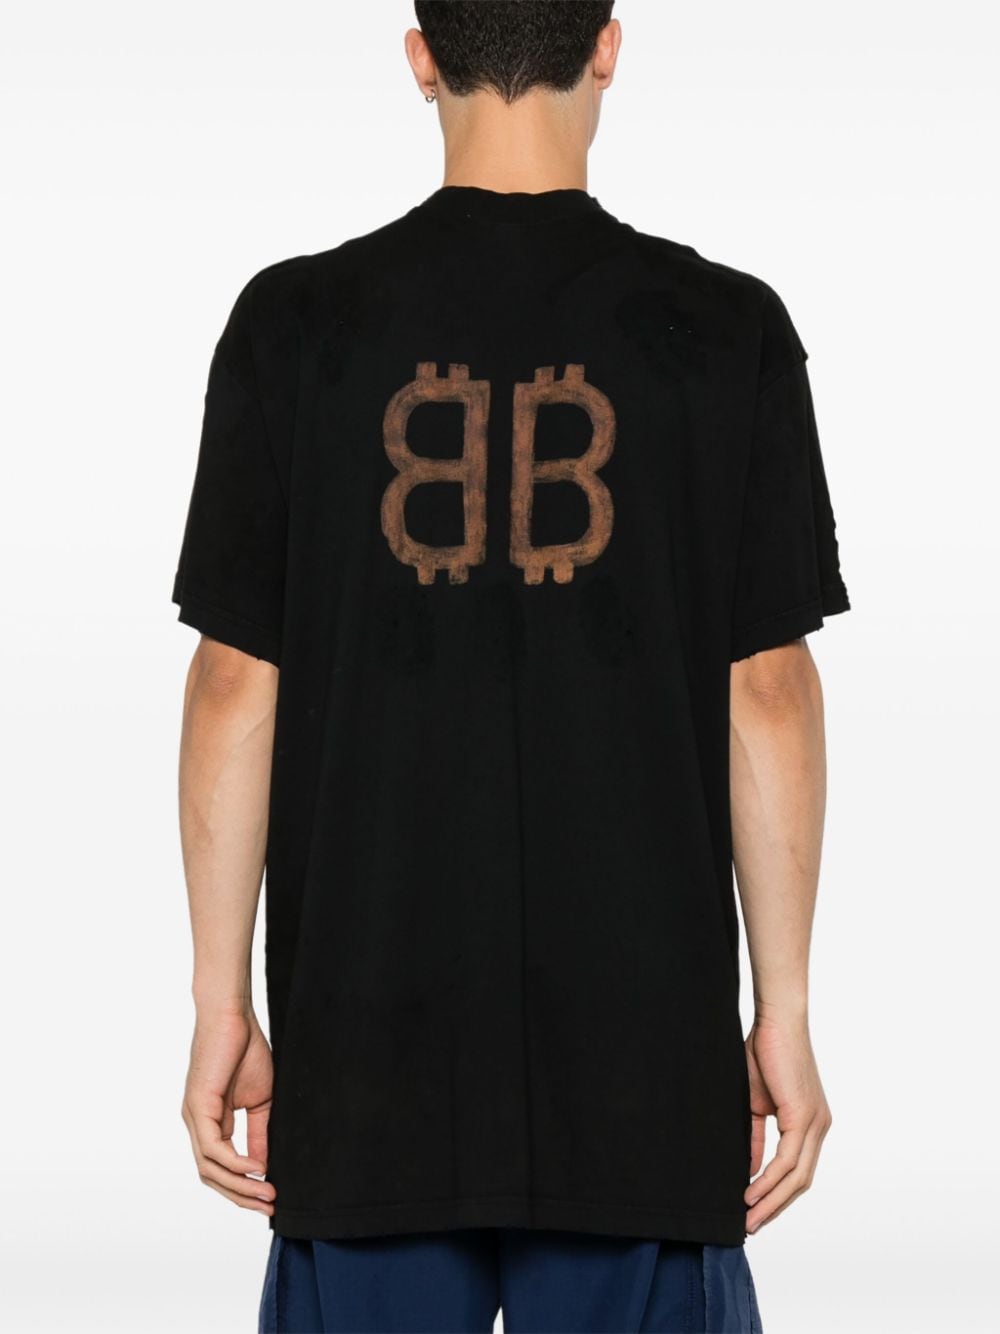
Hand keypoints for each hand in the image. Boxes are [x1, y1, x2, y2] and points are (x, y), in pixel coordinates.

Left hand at [181, 1007, 275, 1215]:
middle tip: (270, 1208)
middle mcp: (197, 1124)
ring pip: (210, 1168)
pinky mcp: (198, 1106)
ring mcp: (194, 1117)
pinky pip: (212, 1148)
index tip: (271, 1200)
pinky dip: (234, 1162)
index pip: (221, 1168)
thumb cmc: (245, 1048)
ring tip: (268, 1194)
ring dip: (240, 1186)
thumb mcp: (260, 1099)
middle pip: (212, 1177)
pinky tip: (256, 1168)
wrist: (232, 1014)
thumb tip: (264, 1165)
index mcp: (210, 1123)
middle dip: (242, 1196)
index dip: (244, 1188)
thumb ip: (260, 1131)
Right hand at [743, 1010, 831, 1233]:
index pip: (798, 1171)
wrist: (776, 1020)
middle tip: (751, 1227)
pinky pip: (788, 1159)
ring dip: (771, 1201)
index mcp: (810, 1123)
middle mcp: (819, 1127)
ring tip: (748, 1218)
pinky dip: (769, 1179)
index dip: (777, 1194)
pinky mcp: (804, 1116)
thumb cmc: (764, 1052)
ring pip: (797, 1177)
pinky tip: (751, 1191)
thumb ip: (756, 1136)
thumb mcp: (755, 1102)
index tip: (756, 1212)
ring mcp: (815, 1123)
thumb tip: (751, 1169)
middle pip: (801, 1182)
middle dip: (775, 1207)